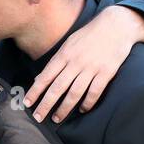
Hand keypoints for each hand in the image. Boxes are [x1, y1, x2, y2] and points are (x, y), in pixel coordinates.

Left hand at [23, 5, 143, 122]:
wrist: (116, 25)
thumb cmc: (89, 36)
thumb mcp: (69, 44)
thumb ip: (56, 62)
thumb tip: (40, 78)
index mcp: (64, 54)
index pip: (46, 76)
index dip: (35, 91)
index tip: (27, 103)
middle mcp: (76, 62)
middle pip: (57, 88)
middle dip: (45, 104)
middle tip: (38, 117)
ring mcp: (91, 68)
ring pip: (74, 93)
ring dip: (64, 108)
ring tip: (57, 118)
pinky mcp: (106, 72)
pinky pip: (94, 92)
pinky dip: (87, 103)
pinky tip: (82, 110)